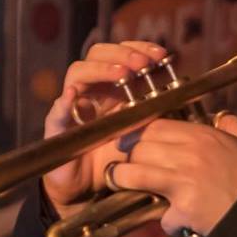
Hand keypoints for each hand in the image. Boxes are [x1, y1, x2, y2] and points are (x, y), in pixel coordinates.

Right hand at [41, 39, 167, 214]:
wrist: (86, 187)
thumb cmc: (112, 157)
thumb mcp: (139, 130)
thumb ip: (152, 110)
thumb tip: (179, 88)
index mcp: (109, 87)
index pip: (119, 54)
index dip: (138, 49)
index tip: (160, 54)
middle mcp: (89, 90)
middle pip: (96, 55)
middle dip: (121, 54)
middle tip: (142, 63)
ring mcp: (71, 106)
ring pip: (76, 74)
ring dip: (100, 70)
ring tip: (121, 75)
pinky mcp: (57, 129)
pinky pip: (56, 113)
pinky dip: (63, 104)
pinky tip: (73, 96)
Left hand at [108, 112, 236, 236]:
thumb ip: (236, 128)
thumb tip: (224, 117)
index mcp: (205, 136)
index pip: (155, 126)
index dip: (138, 135)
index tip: (131, 144)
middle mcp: (190, 154)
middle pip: (139, 148)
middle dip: (128, 158)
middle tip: (126, 166)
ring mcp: (184, 182)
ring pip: (135, 174)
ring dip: (124, 180)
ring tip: (119, 184)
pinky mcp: (184, 210)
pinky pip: (162, 215)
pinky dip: (170, 222)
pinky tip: (181, 223)